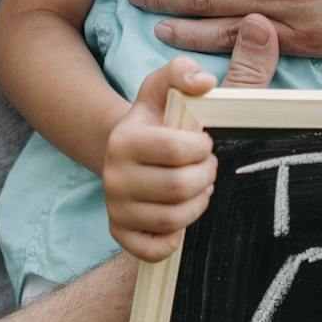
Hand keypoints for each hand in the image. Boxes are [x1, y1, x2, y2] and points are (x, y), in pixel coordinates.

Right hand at [103, 16, 280, 261]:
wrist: (130, 153)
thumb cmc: (166, 121)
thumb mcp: (175, 90)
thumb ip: (190, 72)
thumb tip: (208, 74)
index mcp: (127, 135)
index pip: (179, 150)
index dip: (204, 149)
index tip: (205, 142)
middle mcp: (113, 172)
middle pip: (180, 188)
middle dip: (206, 178)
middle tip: (208, 169)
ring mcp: (114, 205)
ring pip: (174, 219)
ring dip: (197, 205)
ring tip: (197, 188)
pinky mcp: (119, 232)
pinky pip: (155, 249)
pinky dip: (175, 237)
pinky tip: (179, 218)